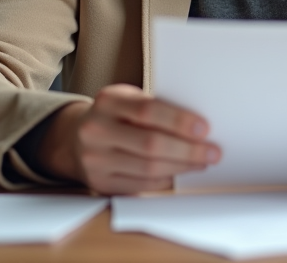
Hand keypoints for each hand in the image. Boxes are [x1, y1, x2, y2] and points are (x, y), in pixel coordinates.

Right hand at [39, 83, 220, 194]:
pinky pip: (140, 185)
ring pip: (148, 168)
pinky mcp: (99, 182)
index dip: (179, 121)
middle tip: (212, 152)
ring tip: (201, 162)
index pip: (148, 111)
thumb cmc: (114, 116)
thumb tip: (198, 126)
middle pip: (150, 144)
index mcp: (108, 101)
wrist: (74, 138)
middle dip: (188, 150)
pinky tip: (179, 173)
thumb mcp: (127, 100)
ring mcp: (95, 159)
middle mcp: (96, 129)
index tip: (204, 128)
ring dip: (181, 167)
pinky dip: (165, 180)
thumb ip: (155, 108)